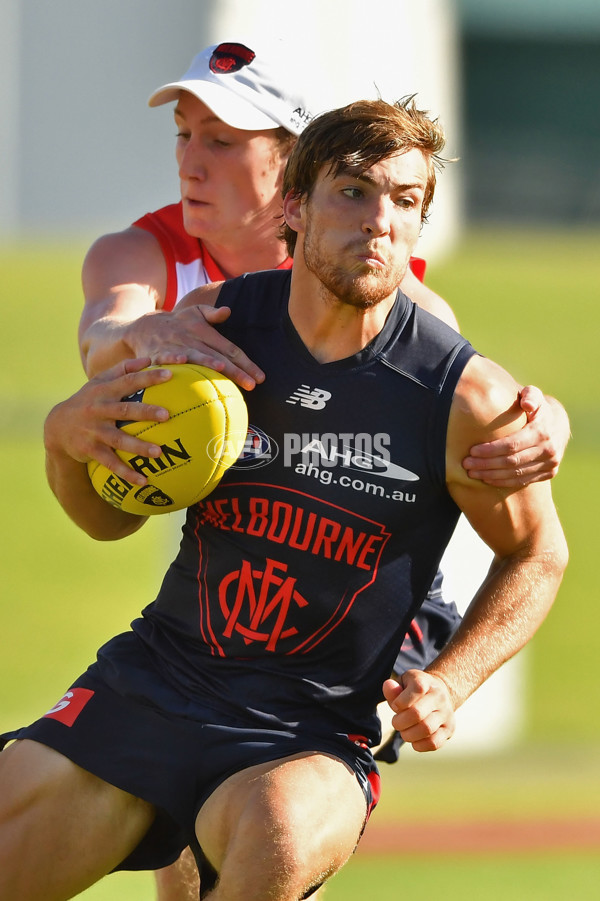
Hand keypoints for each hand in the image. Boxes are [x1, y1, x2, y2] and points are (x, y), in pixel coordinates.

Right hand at [44, 358, 171, 486]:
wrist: (58, 426)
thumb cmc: (89, 400)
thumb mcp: (101, 382)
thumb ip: (124, 369)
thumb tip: (150, 359)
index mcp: (104, 391)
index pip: (129, 381)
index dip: (148, 377)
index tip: (170, 375)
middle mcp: (99, 410)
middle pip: (124, 410)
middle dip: (145, 412)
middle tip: (166, 415)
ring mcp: (94, 431)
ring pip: (118, 440)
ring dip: (138, 447)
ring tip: (158, 453)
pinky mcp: (91, 450)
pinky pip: (111, 463)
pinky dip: (126, 473)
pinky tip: (143, 481)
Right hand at [126, 305, 264, 390]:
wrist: (143, 326)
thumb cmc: (177, 323)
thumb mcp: (194, 312)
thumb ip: (212, 313)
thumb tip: (228, 310)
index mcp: (204, 332)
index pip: (230, 349)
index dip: (246, 362)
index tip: (260, 377)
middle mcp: (192, 338)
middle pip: (218, 356)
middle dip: (236, 370)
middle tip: (252, 384)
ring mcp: (176, 345)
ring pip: (195, 356)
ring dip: (208, 362)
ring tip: (223, 371)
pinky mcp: (158, 352)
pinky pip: (166, 357)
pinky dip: (173, 360)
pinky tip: (182, 364)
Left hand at [382, 671, 454, 751]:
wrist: (440, 694)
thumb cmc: (415, 691)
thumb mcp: (403, 683)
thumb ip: (393, 688)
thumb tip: (388, 686)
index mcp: (426, 682)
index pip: (417, 689)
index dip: (400, 701)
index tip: (395, 706)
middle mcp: (439, 697)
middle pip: (417, 713)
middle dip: (400, 722)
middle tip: (396, 722)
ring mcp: (446, 714)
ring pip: (426, 729)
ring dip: (408, 735)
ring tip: (404, 731)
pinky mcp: (449, 729)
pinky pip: (434, 743)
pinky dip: (419, 745)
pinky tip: (414, 740)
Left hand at [462, 386, 568, 487]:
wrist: (558, 425)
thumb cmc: (536, 407)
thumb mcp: (534, 395)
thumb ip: (530, 395)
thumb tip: (526, 404)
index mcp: (542, 431)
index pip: (511, 445)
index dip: (490, 450)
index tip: (472, 451)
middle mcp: (548, 450)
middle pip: (511, 461)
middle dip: (486, 464)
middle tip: (466, 464)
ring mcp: (550, 463)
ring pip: (515, 474)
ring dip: (491, 475)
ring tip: (472, 473)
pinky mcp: (549, 473)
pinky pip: (523, 481)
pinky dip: (503, 482)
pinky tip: (487, 479)